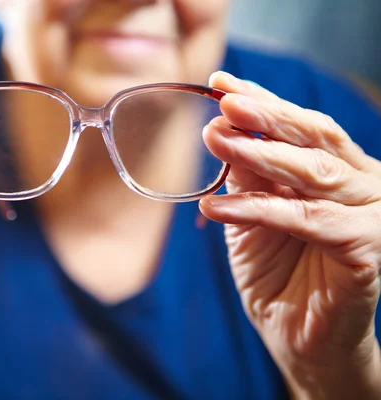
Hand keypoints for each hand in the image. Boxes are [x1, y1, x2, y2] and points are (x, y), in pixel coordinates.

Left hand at [200, 72, 380, 398]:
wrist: (299, 337)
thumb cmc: (278, 273)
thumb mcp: (252, 215)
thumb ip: (247, 176)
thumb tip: (223, 130)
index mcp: (336, 170)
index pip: (300, 125)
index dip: (262, 100)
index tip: (219, 83)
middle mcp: (361, 183)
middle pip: (315, 137)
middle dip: (266, 114)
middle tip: (224, 101)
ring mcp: (369, 214)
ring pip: (314, 172)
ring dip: (259, 153)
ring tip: (213, 140)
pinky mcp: (367, 248)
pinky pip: (307, 220)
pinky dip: (258, 210)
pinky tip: (215, 208)